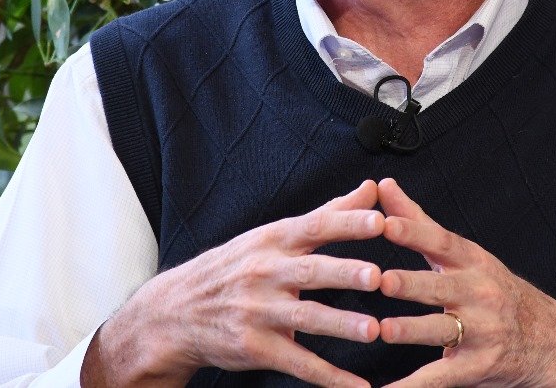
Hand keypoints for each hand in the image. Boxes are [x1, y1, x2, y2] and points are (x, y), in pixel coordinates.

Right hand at [84, 180, 384, 387]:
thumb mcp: (273, 235)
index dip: (347, 223)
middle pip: (310, 272)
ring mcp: (258, 312)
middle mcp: (265, 272)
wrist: (175, 312)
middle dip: (344, 273)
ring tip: (373, 330)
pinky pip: (298, 363)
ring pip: (305, 319)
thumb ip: (328, 214)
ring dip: (340, 326)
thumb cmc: (235, 267)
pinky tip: (358, 385)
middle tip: (377, 276)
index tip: (379, 219)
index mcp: (273, 240)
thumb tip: (373, 187)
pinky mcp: (254, 348)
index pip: (314, 227)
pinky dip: (329, 377)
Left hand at [375, 178, 555, 387]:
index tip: (386, 223)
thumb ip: (418, 222)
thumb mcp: (465, 253)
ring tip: (383, 330)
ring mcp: (481, 331)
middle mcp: (478, 293)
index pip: (441, 243)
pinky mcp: (478, 366)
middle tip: (382, 280)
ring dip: (411, 331)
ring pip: (440, 329)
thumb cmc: (493, 289)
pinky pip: (440, 377)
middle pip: (440, 287)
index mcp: (471, 261)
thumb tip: (382, 185)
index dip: (414, 233)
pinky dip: (411, 386)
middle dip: (412, 284)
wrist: (549, 339)